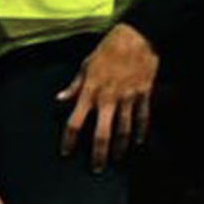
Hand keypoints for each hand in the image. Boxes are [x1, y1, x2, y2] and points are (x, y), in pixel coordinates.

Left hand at [56, 23, 159, 167]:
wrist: (139, 35)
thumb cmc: (109, 48)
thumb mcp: (86, 64)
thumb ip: (74, 85)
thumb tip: (59, 99)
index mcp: (91, 91)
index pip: (75, 122)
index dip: (69, 139)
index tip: (66, 152)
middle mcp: (108, 98)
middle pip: (101, 133)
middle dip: (98, 153)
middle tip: (97, 168)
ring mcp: (128, 97)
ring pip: (124, 129)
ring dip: (120, 147)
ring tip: (118, 159)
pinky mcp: (144, 93)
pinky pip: (143, 116)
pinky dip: (141, 130)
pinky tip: (138, 140)